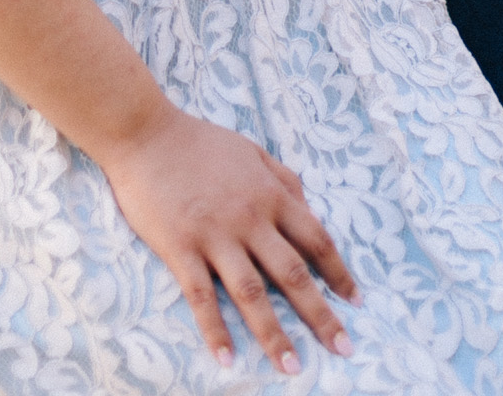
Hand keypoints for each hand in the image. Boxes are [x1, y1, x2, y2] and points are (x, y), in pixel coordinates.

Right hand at [100, 104, 357, 373]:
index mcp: (271, 194)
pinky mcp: (181, 248)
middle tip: (343, 347)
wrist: (147, 134)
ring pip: (252, 292)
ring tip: (292, 368)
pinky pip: (201, 296)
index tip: (355, 300)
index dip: (338, 272)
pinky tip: (227, 359)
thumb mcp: (253, 152)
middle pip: (293, 273)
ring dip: (274, 333)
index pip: (316, 239)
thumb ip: (283, 178)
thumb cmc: (200, 143)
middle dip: (320, 314)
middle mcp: (250, 218)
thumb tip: (309, 206)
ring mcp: (215, 235)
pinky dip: (215, 330)